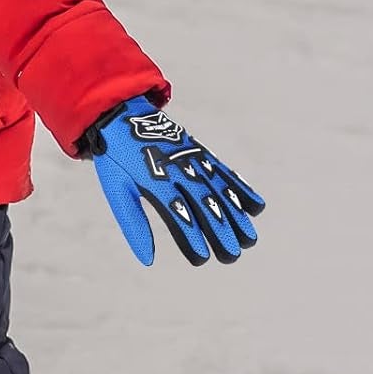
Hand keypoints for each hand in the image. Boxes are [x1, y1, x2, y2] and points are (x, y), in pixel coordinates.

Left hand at [86, 97, 262, 266]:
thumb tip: (147, 259)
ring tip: (249, 240)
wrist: (123, 114)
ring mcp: (193, 160)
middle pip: (205, 204)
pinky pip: (225, 173)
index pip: (177, 213)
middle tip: (232, 256)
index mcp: (154, 180)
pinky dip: (241, 190)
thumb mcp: (117, 189)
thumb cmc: (116, 158)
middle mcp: (179, 170)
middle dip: (220, 232)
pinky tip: (256, 207)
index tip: (201, 259)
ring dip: (236, 216)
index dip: (190, 237)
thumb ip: (133, 222)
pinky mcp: (200, 153)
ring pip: (220, 191)